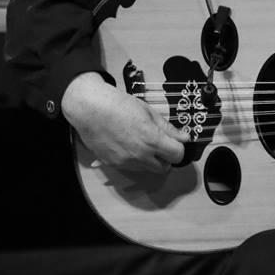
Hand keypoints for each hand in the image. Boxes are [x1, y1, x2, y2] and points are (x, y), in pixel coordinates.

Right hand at [62, 72, 190, 171]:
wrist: (90, 109)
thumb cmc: (119, 105)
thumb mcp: (149, 112)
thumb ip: (168, 128)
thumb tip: (185, 137)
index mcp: (152, 139)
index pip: (178, 155)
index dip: (179, 147)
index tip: (176, 142)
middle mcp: (141, 155)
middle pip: (165, 167)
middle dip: (166, 157)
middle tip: (161, 145)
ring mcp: (127, 162)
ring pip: (148, 169)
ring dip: (151, 160)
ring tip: (142, 142)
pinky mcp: (114, 164)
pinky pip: (132, 168)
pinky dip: (135, 160)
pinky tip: (129, 145)